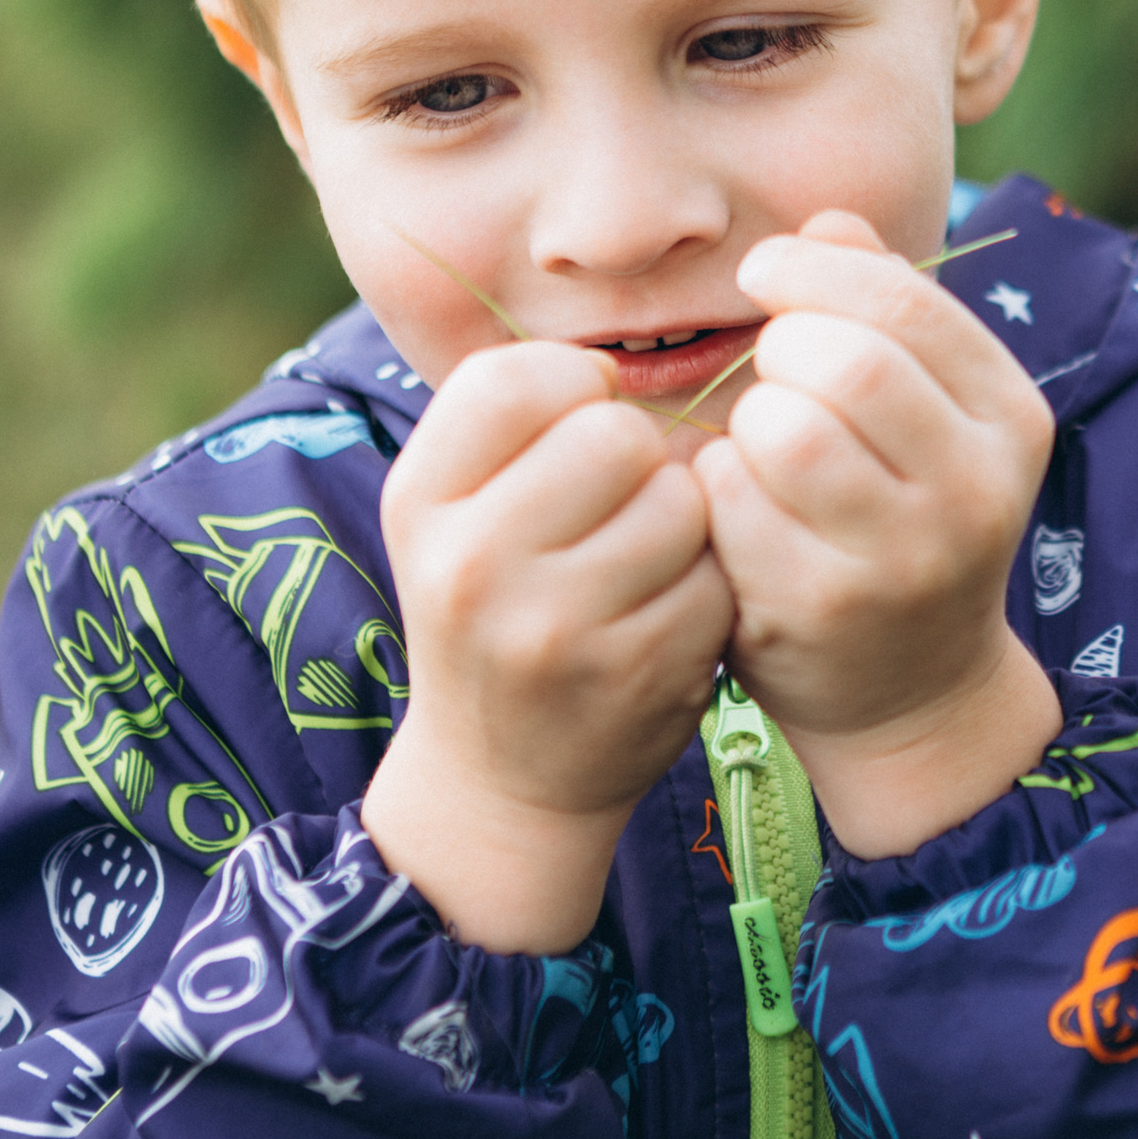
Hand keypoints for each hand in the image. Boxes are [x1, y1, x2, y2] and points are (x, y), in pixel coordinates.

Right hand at [363, 342, 732, 950]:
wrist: (502, 776)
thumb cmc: (495, 604)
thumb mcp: (455, 509)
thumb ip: (514, 417)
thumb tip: (614, 362)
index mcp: (419, 502)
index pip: (514, 379)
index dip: (574, 382)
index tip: (581, 418)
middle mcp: (472, 564)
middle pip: (615, 435)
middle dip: (639, 457)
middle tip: (620, 503)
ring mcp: (556, 627)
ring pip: (681, 501)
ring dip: (684, 522)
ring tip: (644, 561)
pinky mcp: (638, 673)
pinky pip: (718, 575)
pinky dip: (710, 585)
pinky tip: (668, 615)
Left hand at [693, 211, 1061, 856]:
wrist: (914, 689)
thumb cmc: (901, 516)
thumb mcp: (925, 411)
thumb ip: (883, 307)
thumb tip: (827, 223)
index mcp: (1009, 418)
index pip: (905, 302)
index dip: (814, 270)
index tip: (766, 275)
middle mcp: (975, 490)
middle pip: (851, 362)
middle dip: (782, 346)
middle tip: (768, 368)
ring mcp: (903, 559)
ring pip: (787, 431)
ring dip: (748, 420)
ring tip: (759, 443)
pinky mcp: (823, 610)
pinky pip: (732, 504)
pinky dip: (715, 488)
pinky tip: (736, 507)